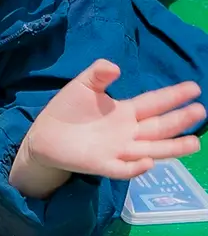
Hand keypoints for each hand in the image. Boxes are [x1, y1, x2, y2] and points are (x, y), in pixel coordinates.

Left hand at [11, 60, 204, 196]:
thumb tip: (114, 66)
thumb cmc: (68, 110)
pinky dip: (136, 167)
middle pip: (159, 127)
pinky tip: (149, 162)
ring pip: (151, 150)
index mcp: (126, 111)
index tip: (194, 88)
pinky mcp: (103, 164)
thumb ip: (98, 74)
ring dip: (172, 148)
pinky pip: (124, 168)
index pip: (154, 103)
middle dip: (180, 120)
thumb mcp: (82, 86)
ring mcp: (118, 150)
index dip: (173, 96)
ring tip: (194, 143)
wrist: (44, 135)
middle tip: (200, 111)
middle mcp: (128, 132)